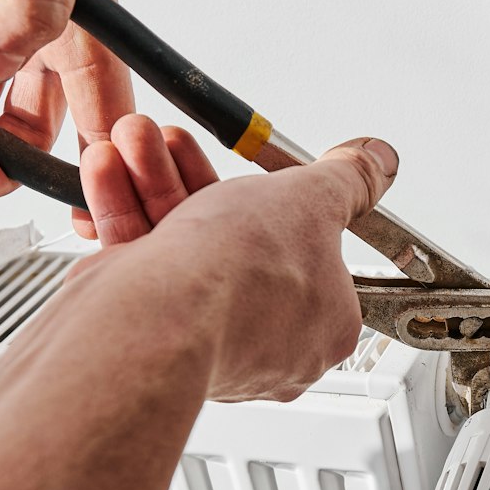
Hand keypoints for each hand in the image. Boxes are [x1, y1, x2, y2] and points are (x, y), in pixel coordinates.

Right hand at [50, 131, 401, 402]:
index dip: (279, 204)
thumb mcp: (311, 201)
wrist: (154, 319)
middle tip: (178, 144)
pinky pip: (142, 268)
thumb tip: (379, 162)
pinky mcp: (151, 338)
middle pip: (238, 244)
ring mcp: (206, 345)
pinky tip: (110, 174)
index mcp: (325, 328)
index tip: (252, 177)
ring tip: (136, 143)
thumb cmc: (239, 278)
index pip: (313, 258)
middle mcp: (269, 346)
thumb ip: (346, 180)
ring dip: (153, 185)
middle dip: (198, 181)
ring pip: (183, 249)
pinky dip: (123, 215)